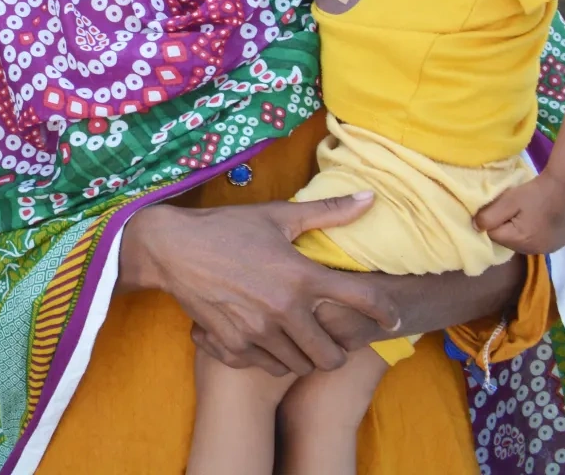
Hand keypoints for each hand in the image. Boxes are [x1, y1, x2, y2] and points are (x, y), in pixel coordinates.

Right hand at [121, 194, 397, 377]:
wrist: (172, 249)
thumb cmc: (227, 228)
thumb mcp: (277, 216)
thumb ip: (327, 211)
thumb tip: (371, 197)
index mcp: (299, 275)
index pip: (360, 300)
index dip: (384, 312)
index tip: (392, 317)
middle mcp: (283, 309)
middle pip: (331, 355)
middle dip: (337, 350)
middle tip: (332, 337)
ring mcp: (258, 333)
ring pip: (301, 366)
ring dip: (307, 357)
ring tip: (301, 340)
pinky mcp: (234, 347)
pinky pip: (269, 368)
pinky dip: (275, 360)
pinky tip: (271, 342)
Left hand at [475, 173, 564, 255]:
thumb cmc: (536, 192)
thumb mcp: (508, 200)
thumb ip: (488, 216)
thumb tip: (475, 227)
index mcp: (521, 242)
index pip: (494, 236)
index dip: (495, 220)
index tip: (503, 207)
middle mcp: (536, 250)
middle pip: (509, 241)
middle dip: (507, 227)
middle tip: (516, 208)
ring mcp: (549, 249)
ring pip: (523, 242)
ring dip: (521, 231)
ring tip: (528, 213)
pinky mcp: (559, 244)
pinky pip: (538, 241)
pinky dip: (535, 232)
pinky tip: (540, 218)